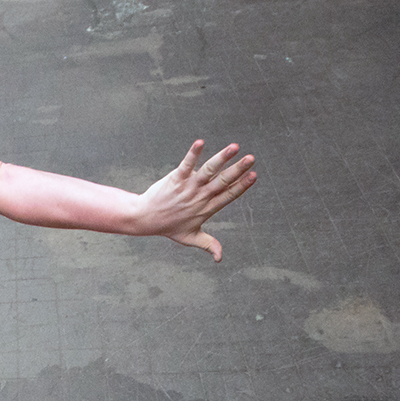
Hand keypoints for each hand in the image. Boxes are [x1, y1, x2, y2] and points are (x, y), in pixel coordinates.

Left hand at [136, 140, 255, 260]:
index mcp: (207, 208)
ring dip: (222, 158)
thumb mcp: (190, 238)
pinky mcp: (176, 178)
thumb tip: (220, 258)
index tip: (254, 175)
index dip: (242, 186)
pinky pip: (186, 164)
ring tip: (235, 147)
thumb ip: (208, 245)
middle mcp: (200, 196)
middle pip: (223, 181)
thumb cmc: (168, 227)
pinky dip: (193, 153)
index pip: (229, 195)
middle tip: (252, 158)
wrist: (145, 219)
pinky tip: (200, 142)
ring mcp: (188, 187)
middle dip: (238, 170)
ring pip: (208, 171)